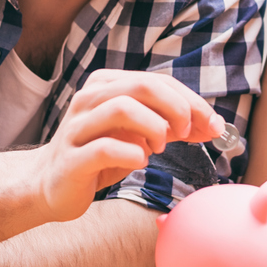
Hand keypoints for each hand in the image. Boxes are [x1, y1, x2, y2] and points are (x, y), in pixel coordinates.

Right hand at [36, 69, 224, 221]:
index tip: (212, 124)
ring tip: (159, 148)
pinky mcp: (71, 158)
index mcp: (106, 84)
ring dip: (153, 128)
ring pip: (122, 109)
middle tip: (187, 132)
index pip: (157, 80)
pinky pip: (106, 148)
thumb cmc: (100, 155)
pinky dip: (132, 154)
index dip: (191, 100)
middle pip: (142, 86)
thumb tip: (214, 125)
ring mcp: (77, 127)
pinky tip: (138, 161)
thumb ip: (172, 126)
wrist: (52, 185)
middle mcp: (89, 98)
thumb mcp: (139, 134)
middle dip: (176, 108)